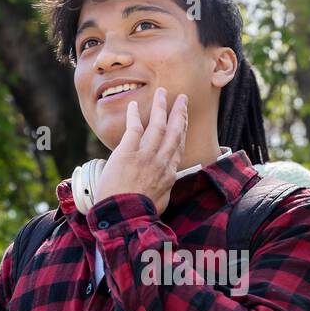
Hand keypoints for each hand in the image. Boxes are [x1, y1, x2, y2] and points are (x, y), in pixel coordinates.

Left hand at [92, 87, 187, 215]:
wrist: (125, 218)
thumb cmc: (140, 214)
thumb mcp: (160, 202)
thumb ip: (164, 189)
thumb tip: (165, 185)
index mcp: (169, 174)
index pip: (178, 147)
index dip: (182, 130)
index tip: (183, 120)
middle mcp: (161, 162)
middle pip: (174, 132)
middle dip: (179, 113)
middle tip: (182, 98)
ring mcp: (145, 156)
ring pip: (158, 126)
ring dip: (161, 107)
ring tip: (162, 92)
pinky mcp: (127, 153)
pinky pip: (134, 129)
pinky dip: (134, 115)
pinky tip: (134, 105)